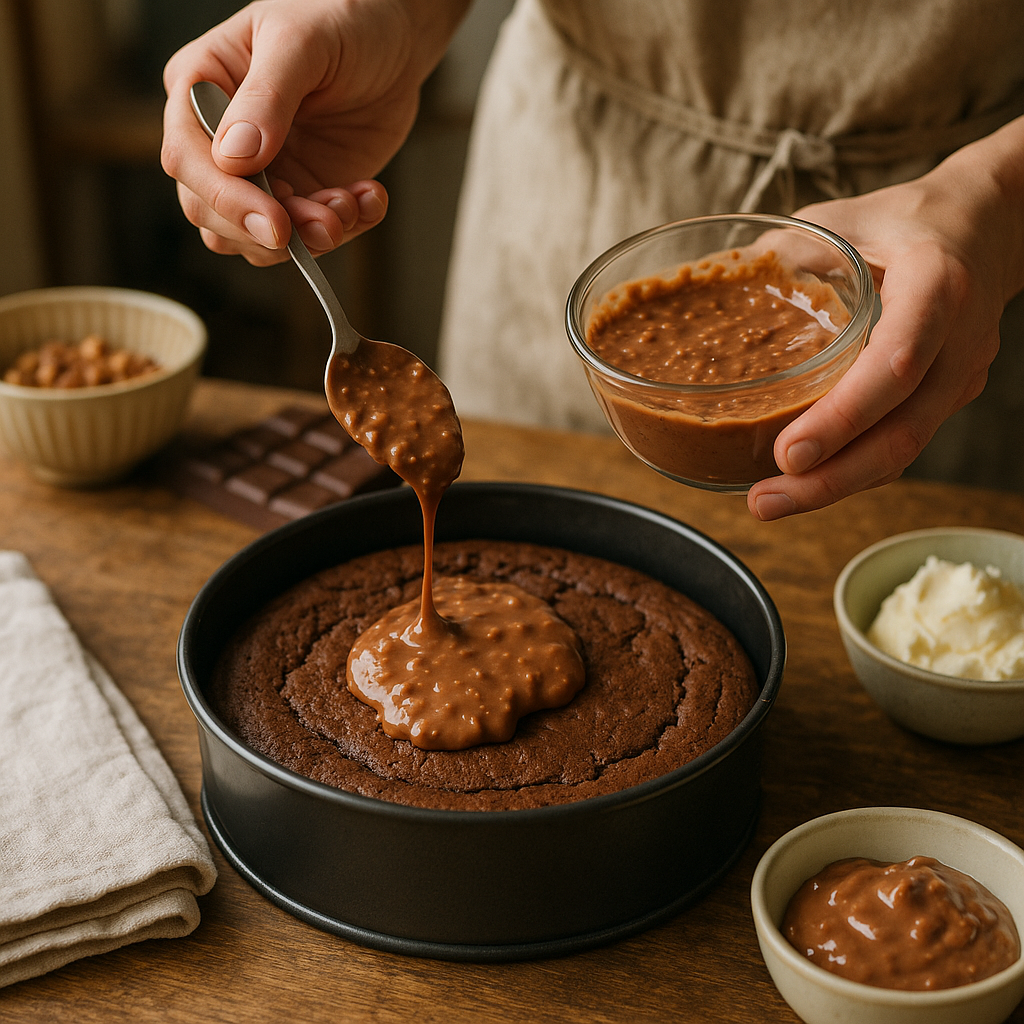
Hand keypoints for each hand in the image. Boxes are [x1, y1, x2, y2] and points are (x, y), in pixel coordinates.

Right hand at [161, 0, 467, 264]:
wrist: (393, 38)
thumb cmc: (339, 16)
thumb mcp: (302, 43)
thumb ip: (267, 98)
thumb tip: (234, 157)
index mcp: (199, 88)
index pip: (188, 160)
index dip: (227, 200)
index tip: (275, 221)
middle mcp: (218, 139)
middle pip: (212, 213)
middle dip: (271, 230)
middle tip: (328, 223)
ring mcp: (261, 173)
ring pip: (256, 239)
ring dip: (308, 237)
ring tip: (353, 204)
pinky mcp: (301, 193)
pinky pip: (306, 237)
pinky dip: (343, 228)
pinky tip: (370, 196)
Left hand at [747, 115, 1023, 519]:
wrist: (986, 224)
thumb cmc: (903, 221)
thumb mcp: (843, 220)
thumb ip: (783, 254)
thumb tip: (714, 288)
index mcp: (936, 286)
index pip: (896, 363)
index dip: (842, 416)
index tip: (787, 452)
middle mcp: (958, 341)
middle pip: (901, 432)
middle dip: (830, 479)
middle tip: (764, 502)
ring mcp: (959, 376)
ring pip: (903, 450)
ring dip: (835, 487)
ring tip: (770, 503)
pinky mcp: (946, 398)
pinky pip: (900, 443)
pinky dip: (852, 469)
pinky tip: (804, 484)